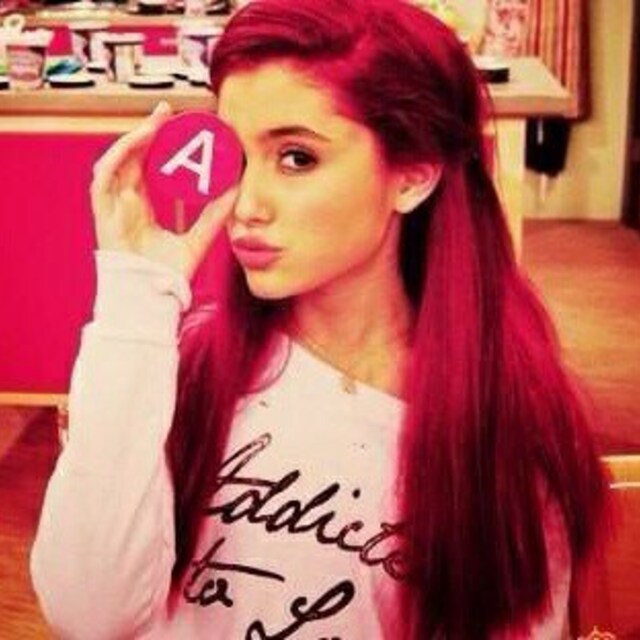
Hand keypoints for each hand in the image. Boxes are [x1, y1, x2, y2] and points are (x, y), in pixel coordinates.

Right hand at [90, 102, 237, 278]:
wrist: (151, 299)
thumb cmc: (169, 275)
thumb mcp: (198, 239)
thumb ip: (215, 216)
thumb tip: (237, 191)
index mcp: (144, 209)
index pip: (148, 167)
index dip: (159, 145)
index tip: (179, 126)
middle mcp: (125, 204)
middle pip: (132, 158)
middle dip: (148, 132)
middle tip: (168, 112)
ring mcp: (112, 209)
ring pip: (116, 161)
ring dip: (134, 138)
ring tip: (155, 120)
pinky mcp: (102, 216)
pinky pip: (103, 179)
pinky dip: (118, 159)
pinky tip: (136, 143)